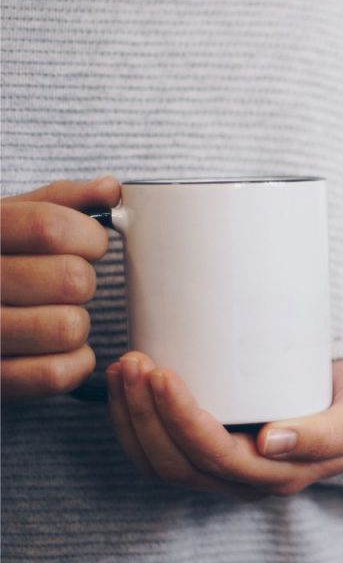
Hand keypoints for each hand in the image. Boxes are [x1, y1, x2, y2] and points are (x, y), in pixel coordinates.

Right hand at [1, 178, 119, 399]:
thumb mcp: (12, 220)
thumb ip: (60, 201)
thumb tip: (111, 188)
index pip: (50, 228)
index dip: (89, 237)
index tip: (91, 244)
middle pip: (71, 279)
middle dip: (84, 282)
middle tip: (69, 285)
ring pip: (68, 328)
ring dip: (78, 325)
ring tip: (58, 316)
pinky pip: (56, 374)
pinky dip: (75, 364)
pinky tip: (62, 351)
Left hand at [106, 353, 342, 499]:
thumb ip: (323, 434)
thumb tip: (269, 443)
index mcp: (280, 477)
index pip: (214, 457)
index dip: (180, 420)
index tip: (162, 373)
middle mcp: (245, 481)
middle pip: (176, 463)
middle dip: (145, 414)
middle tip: (134, 361)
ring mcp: (225, 470)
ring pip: (159, 462)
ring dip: (131, 418)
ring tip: (123, 368)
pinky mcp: (213, 451)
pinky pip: (159, 451)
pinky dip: (133, 421)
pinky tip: (125, 385)